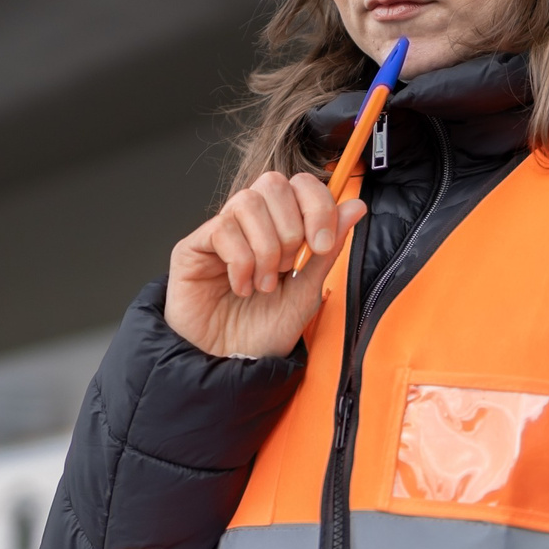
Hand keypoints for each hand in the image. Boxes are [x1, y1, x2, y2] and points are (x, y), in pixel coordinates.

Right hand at [164, 173, 365, 358]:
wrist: (231, 365)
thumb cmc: (265, 331)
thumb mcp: (307, 290)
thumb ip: (328, 248)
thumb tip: (356, 206)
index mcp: (280, 226)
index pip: (300, 184)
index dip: (317, 205)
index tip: (321, 244)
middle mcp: (249, 222)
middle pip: (273, 183)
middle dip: (290, 228)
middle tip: (286, 268)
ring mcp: (220, 232)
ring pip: (247, 202)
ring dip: (265, 248)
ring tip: (264, 283)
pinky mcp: (192, 247)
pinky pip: (222, 229)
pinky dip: (240, 262)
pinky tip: (242, 287)